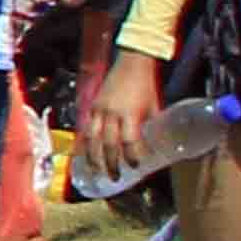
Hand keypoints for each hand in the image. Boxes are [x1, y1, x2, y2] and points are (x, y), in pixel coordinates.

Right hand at [77, 50, 163, 184]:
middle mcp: (110, 113)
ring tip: (96, 171)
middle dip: (111, 163)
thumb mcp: (154, 106)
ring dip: (93, 157)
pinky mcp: (92, 106)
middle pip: (108, 144)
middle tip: (115, 177)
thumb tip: (157, 145)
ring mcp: (98, 109)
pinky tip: (84, 154)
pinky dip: (84, 143)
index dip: (132, 156)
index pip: (130, 141)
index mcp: (129, 113)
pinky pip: (85, 129)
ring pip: (92, 139)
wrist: (131, 63)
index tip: (136, 166)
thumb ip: (152, 126)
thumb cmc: (146, 85)